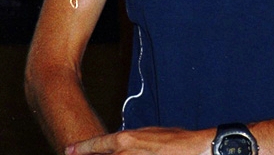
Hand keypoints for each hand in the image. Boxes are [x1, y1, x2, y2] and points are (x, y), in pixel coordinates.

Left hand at [65, 126, 213, 154]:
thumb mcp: (149, 134)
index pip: (96, 145)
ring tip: (109, 154)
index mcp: (124, 140)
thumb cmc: (174, 140)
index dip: (80, 148)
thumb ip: (130, 142)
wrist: (192, 150)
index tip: (68, 150)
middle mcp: (123, 154)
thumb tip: (120, 147)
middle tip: (77, 154)